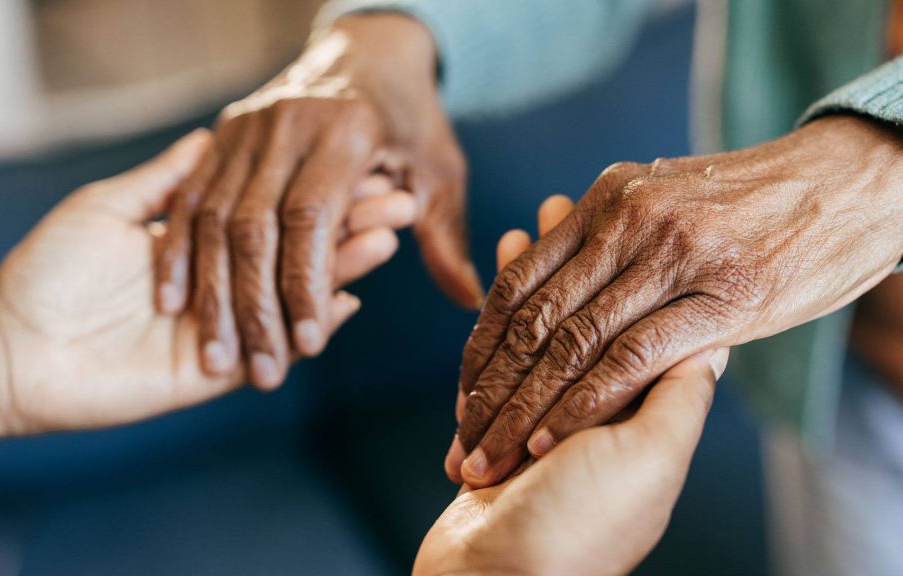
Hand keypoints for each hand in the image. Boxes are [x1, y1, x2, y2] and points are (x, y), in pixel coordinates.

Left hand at [0, 130, 414, 434]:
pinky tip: (352, 297)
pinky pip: (277, 348)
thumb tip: (208, 136)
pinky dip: (314, 324)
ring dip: (342, 268)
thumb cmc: (50, 270)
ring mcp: (223, 328)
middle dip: (345, 226)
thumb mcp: (107, 208)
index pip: (271, 212)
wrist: (15, 346)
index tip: (357, 166)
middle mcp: (219, 283)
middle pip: (296, 252)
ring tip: (386, 239)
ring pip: (296, 296)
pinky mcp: (217, 372)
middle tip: (395, 201)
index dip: (313, 192)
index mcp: (197, 243)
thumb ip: (166, 181)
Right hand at [154, 13, 480, 389]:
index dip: (306, 285)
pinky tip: (174, 303)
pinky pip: (189, 199)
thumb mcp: (437, 171)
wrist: (365, 52)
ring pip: (214, 218)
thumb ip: (444, 236)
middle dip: (254, 306)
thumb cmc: (407, 122)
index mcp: (346, 129)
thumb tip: (470, 300)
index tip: (307, 347)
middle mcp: (287, 123)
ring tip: (215, 356)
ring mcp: (246, 127)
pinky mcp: (221, 134)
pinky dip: (179, 252)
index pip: (314, 218)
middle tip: (261, 373)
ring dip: (211, 292)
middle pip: (255, 225)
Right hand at [417, 202, 728, 575]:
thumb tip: (714, 337)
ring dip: (531, 272)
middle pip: (581, 310)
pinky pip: (496, 349)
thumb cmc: (582, 526)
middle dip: (569, 258)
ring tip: (526, 223)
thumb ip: (678, 393)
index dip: (630, 268)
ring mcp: (537, 409)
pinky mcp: (494, 416)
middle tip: (560, 203)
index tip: (619, 219)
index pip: (637, 320)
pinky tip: (497, 274)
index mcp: (637, 411)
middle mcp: (590, 406)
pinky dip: (496, 308)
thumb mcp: (650, 460)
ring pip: (534, 322)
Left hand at [454, 115, 902, 486]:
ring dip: (524, 410)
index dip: (483, 347)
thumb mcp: (662, 197)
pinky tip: (551, 439)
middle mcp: (628, 222)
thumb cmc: (750, 202)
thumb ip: (606, 234)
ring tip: (493, 455)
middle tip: (464, 442)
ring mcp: (673, 258)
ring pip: (571, 344)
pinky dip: (582, 404)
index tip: (464, 396)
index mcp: (606, 201)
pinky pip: (630, 358)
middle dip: (491, 391)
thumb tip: (545, 260)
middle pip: (533, 320)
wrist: (844, 182)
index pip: (518, 283)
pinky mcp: (720, 298)